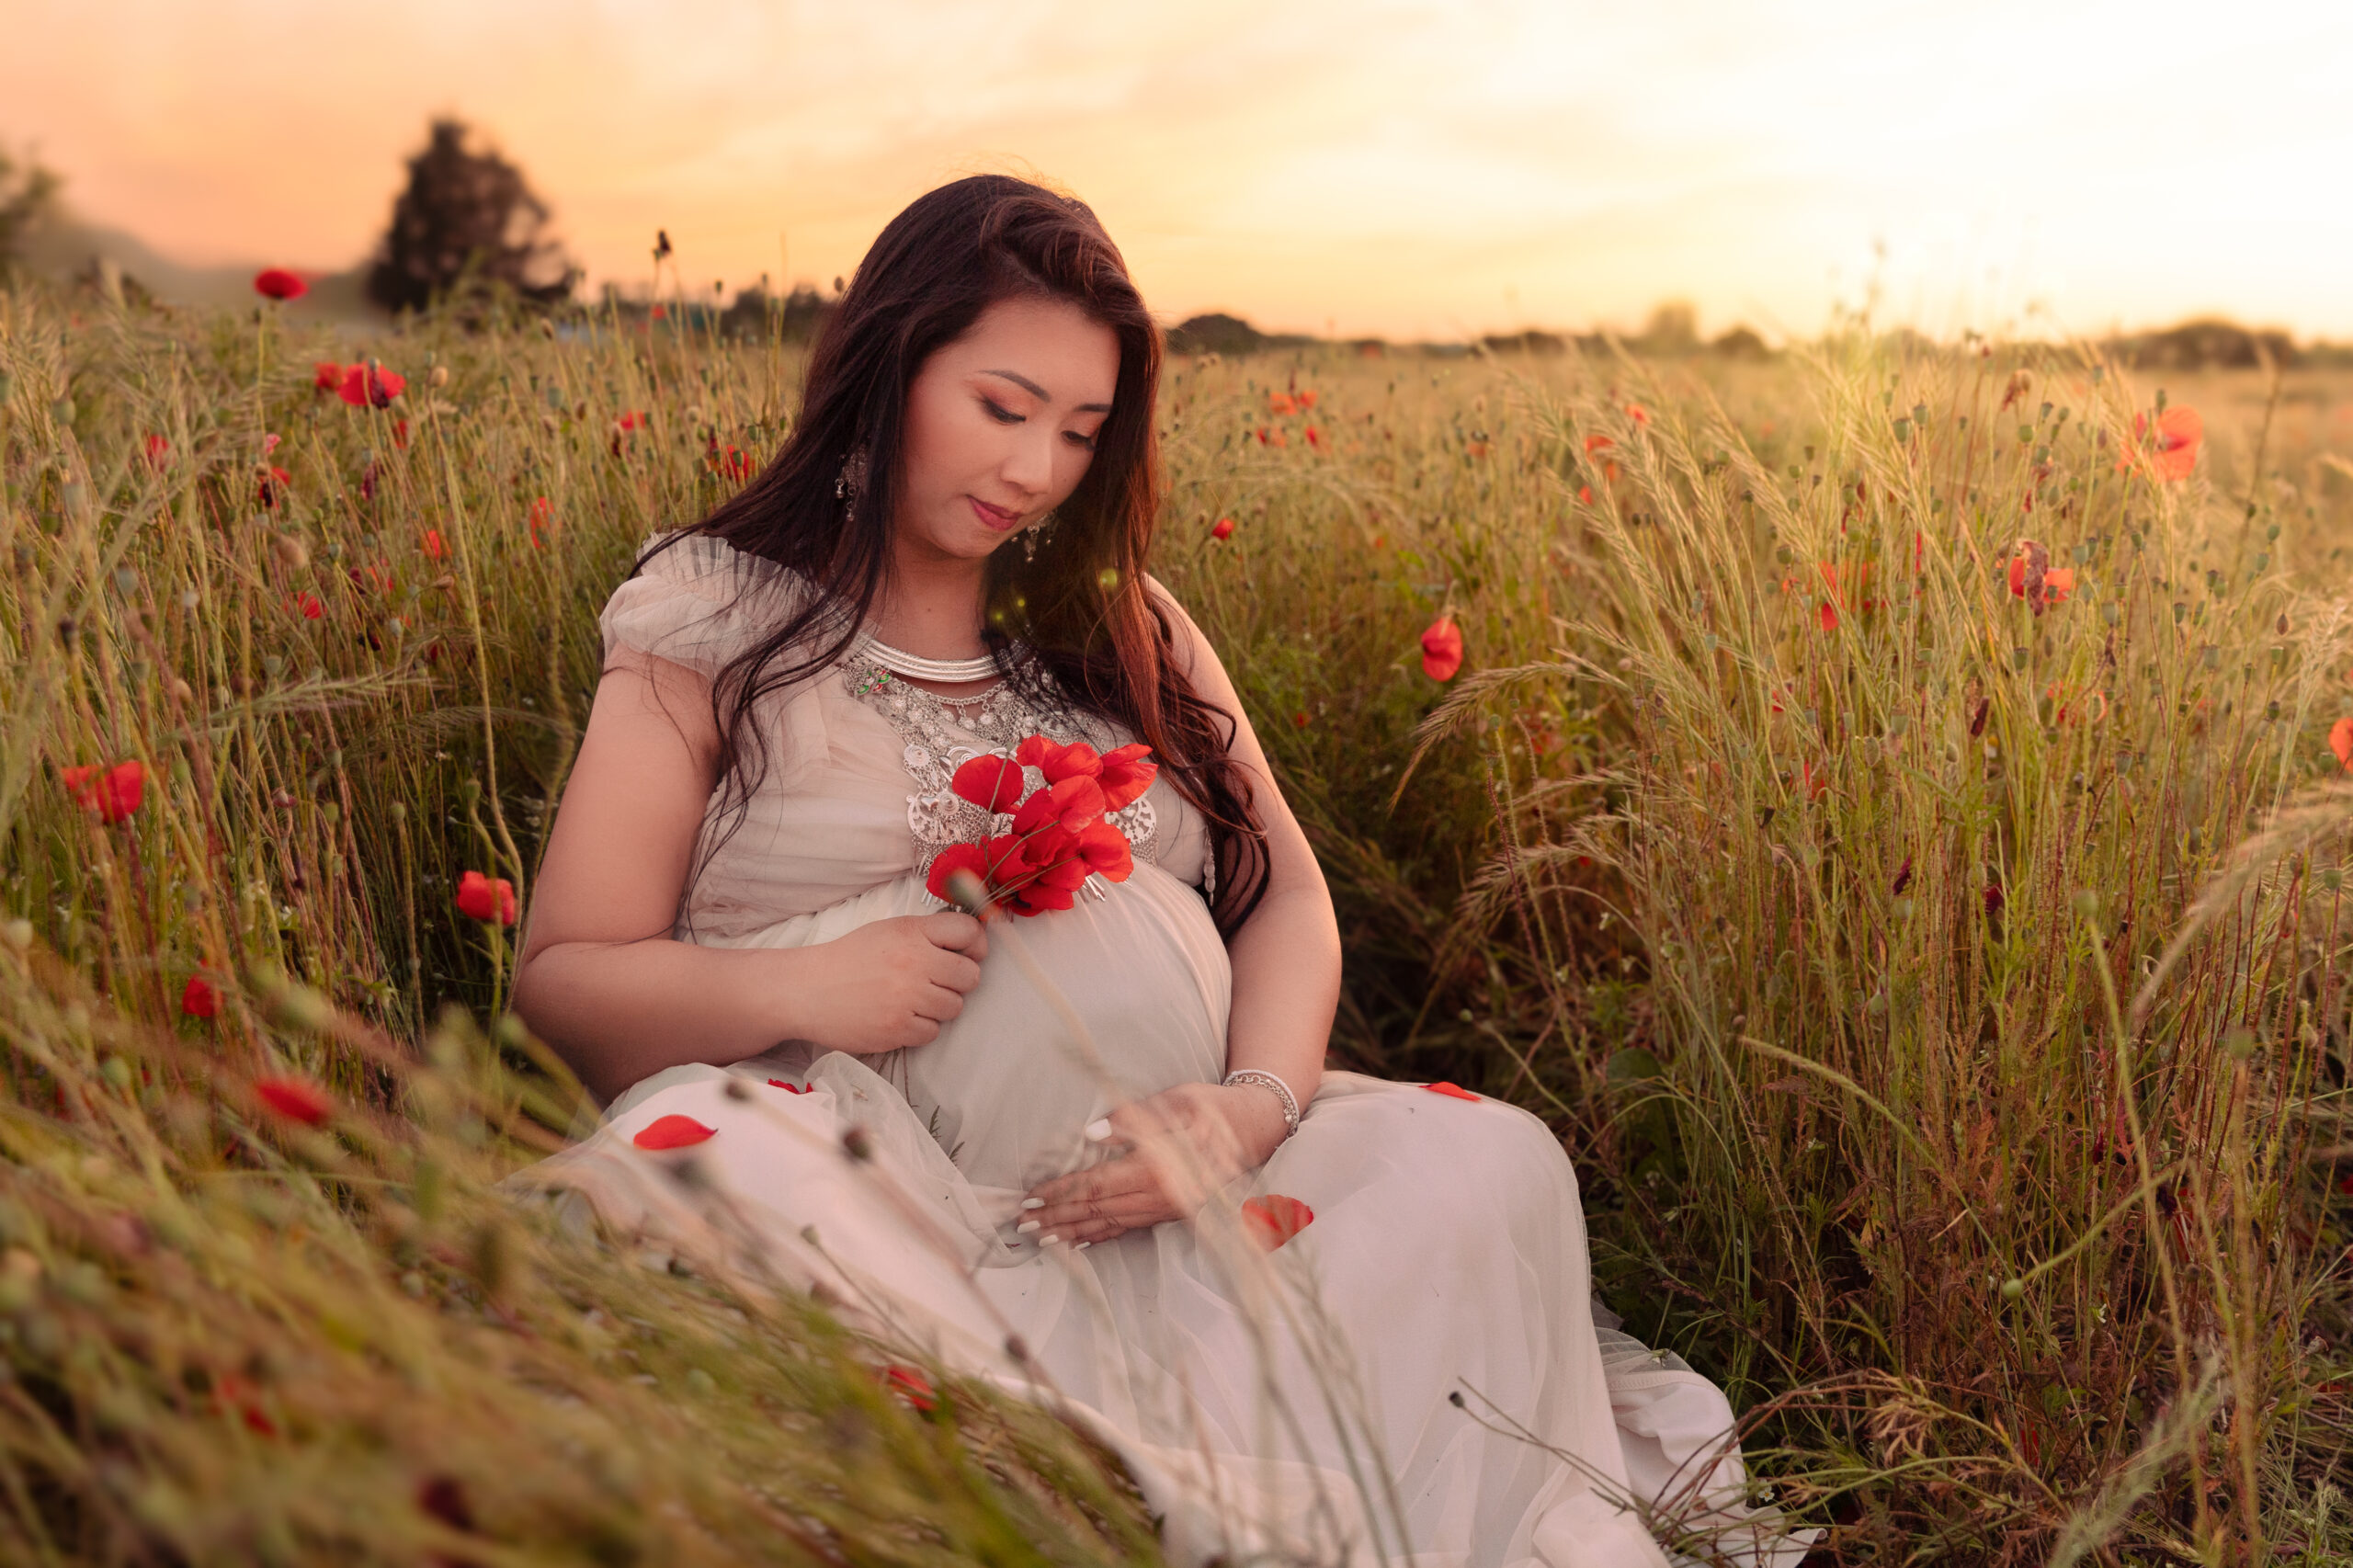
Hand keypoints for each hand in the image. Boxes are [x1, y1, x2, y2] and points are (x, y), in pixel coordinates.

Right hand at [790, 911, 986, 1052]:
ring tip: (912, 1000)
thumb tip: (973, 940)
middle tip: (937, 982)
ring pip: (954, 1007)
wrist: (806, 990)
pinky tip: (899, 1016)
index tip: (969, 953)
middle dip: (959, 981)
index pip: (969, 931)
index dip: (976, 945)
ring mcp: (907, 997)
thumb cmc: (849, 959)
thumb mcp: (888, 931)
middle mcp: (914, 962)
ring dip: (939, 1007)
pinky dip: (919, 1028)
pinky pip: (932, 1032)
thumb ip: (927, 934)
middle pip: (970, 976)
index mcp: (912, 932)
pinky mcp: (897, 1028)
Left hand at [1022, 1082, 1288, 1245]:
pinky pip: (1129, 1229)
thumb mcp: (1177, 1100)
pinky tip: (1079, 1244)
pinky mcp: (1172, 1213)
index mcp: (1160, 1167)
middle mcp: (1161, 1196)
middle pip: (1098, 1210)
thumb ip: (1134, 1118)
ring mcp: (1168, 1209)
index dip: (1062, 1192)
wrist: (1257, 1129)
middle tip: (1022, 1224)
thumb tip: (1091, 1132)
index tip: (1031, 1197)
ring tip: (1041, 1238)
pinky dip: (1100, 1237)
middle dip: (1058, 1217)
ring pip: (1110, 1225)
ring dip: (1073, 1232)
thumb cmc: (1213, 1107)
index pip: (1098, 1184)